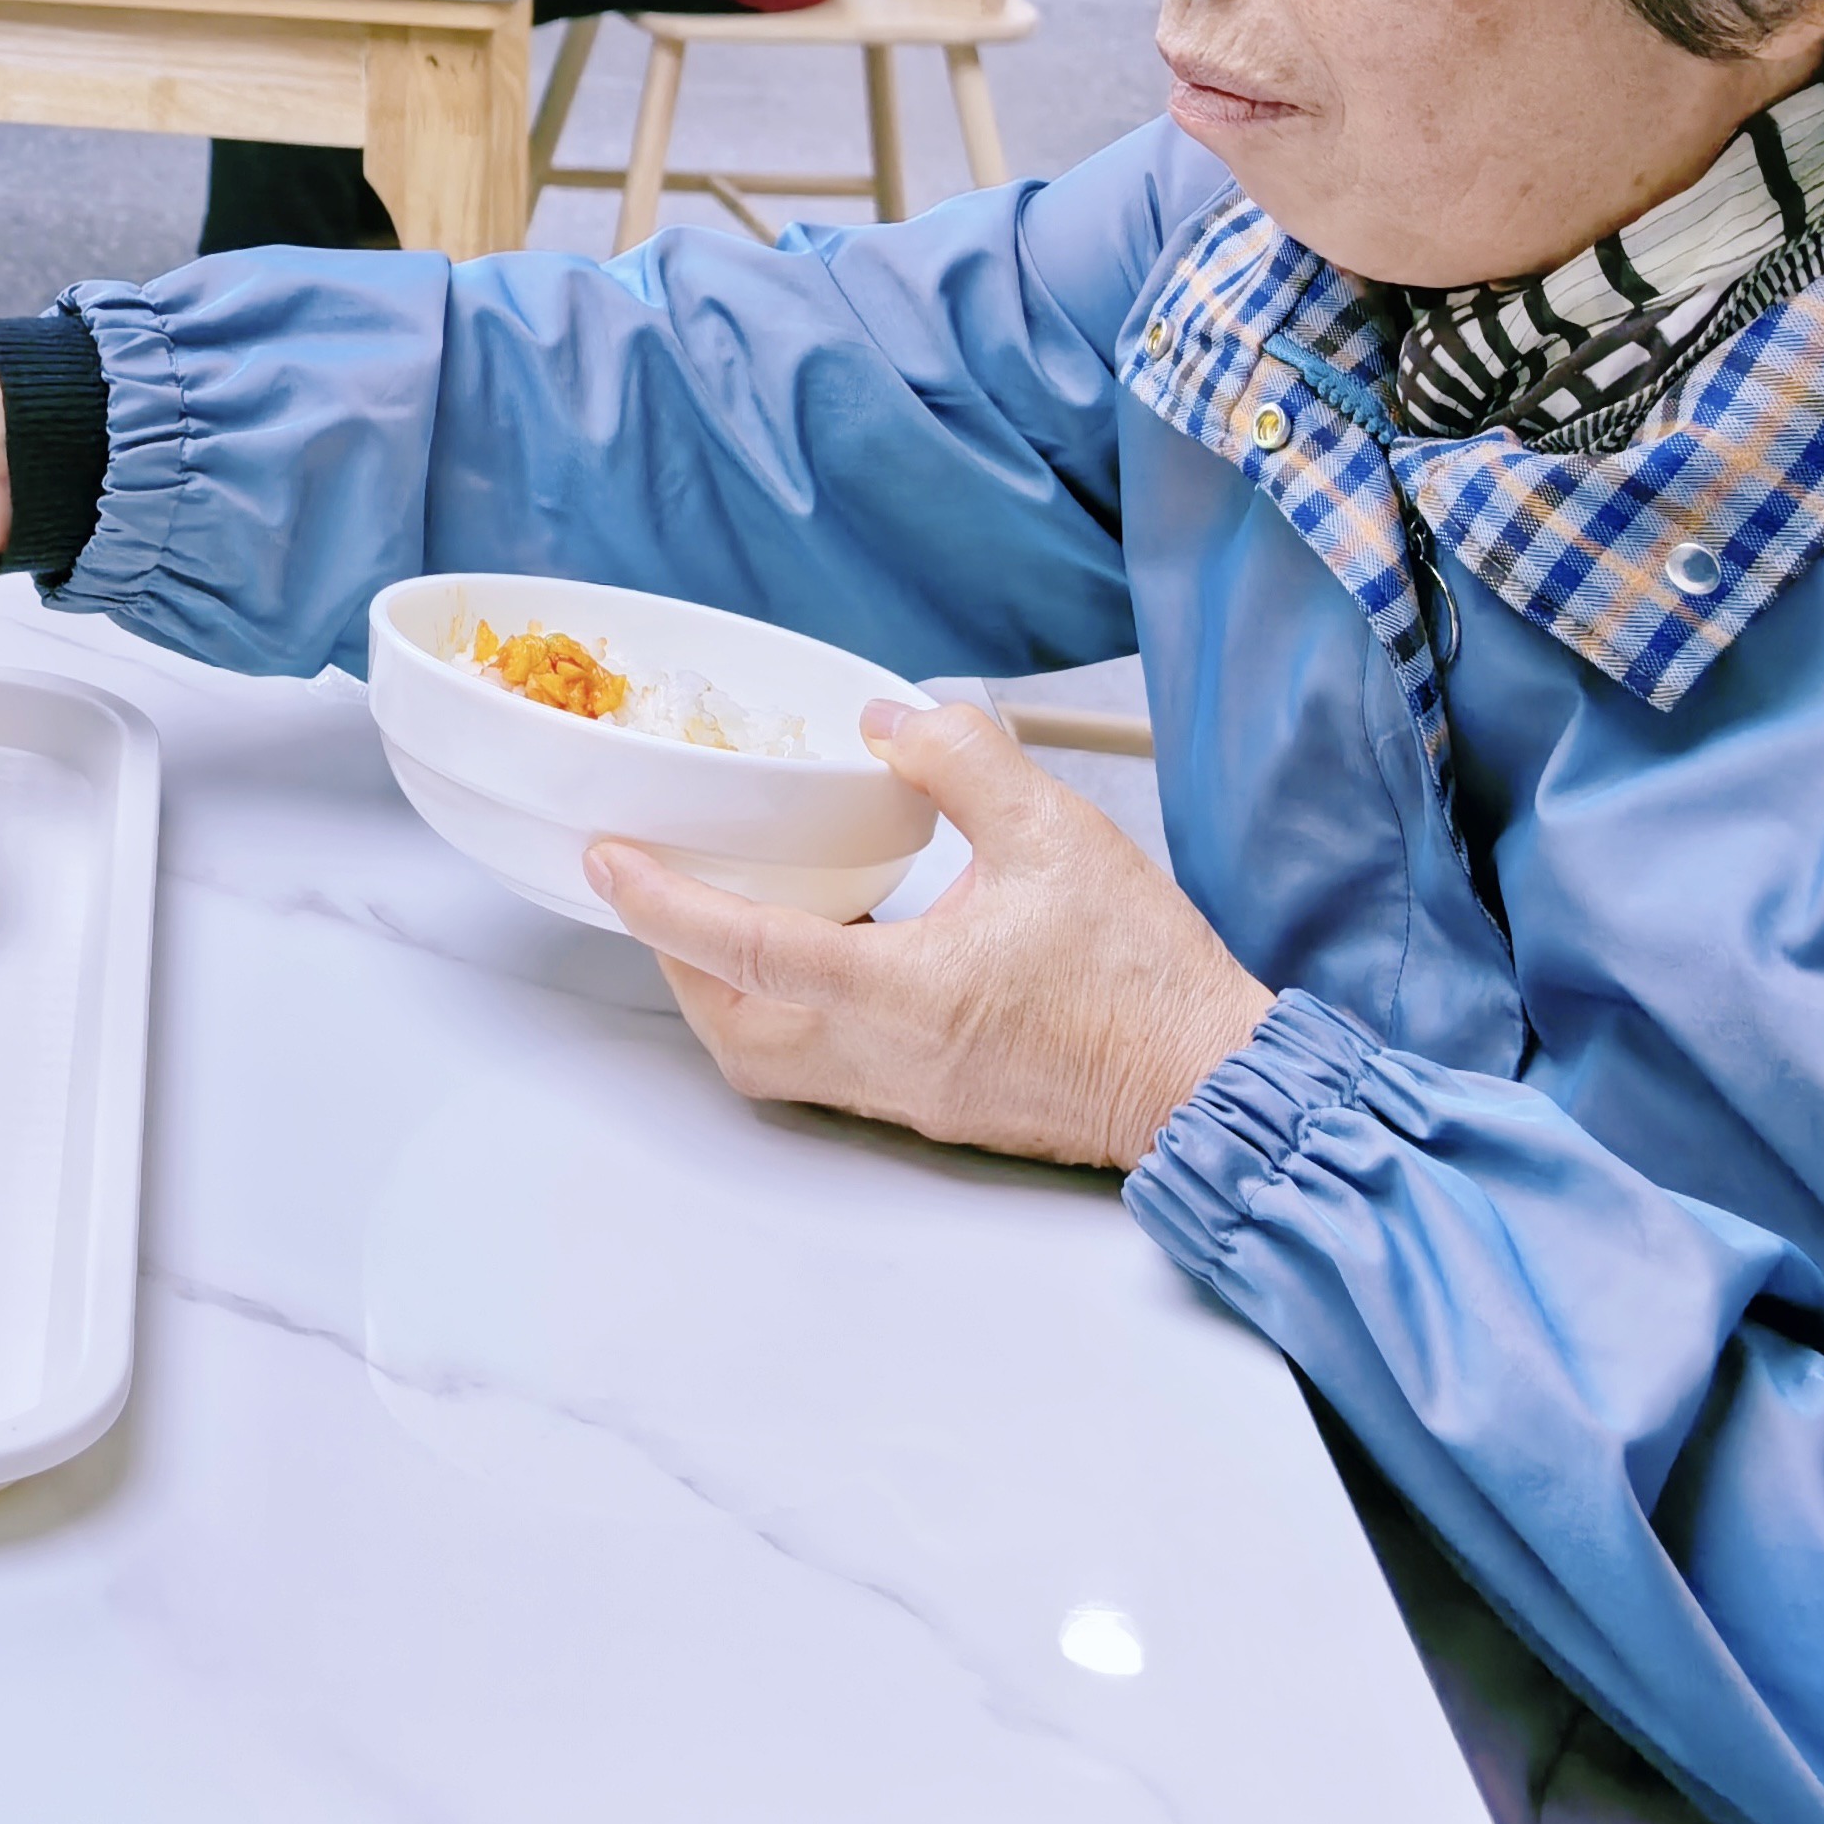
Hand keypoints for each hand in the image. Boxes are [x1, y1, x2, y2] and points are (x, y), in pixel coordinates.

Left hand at [586, 695, 1276, 1172]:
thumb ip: (962, 762)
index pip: (750, 952)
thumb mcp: (1058, 835)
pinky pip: (823, 1068)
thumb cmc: (1149, 981)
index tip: (611, 860)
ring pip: (768, 1062)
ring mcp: (906, 1092)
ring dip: (729, 994)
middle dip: (677, 961)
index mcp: (905, 996)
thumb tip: (893, 719)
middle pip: (731, 1029)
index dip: (666, 906)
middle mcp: (886, 1057)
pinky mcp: (931, 1104)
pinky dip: (790, 1012)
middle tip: (660, 891)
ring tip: (731, 915)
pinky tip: (823, 951)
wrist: (1212, 1083)